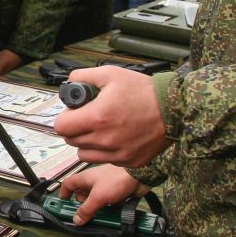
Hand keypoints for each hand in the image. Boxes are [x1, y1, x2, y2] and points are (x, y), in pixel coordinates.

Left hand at [52, 66, 168, 169]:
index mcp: (97, 118)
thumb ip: (83, 77)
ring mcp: (117, 154)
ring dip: (87, 143)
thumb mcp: (111, 74)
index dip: (65, 118)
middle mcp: (105, 140)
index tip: (74, 113)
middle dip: (76, 129)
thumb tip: (69, 84)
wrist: (173, 110)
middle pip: (71, 141)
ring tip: (101, 129)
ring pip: (84, 154)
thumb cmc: (144, 91)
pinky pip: (105, 160)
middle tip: (89, 118)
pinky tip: (116, 137)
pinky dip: (105, 151)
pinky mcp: (128, 162)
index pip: (62, 127)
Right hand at [57, 165, 147, 225]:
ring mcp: (104, 188)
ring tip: (96, 219)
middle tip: (83, 217)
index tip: (63, 205)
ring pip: (95, 201)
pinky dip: (106, 211)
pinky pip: (107, 205)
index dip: (64, 194)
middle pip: (81, 196)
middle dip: (81, 207)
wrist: (139, 177)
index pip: (68, 184)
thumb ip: (86, 210)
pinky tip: (108, 218)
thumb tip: (76, 220)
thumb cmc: (116, 181)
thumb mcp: (98, 197)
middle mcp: (93, 182)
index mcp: (85, 178)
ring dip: (95, 210)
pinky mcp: (115, 194)